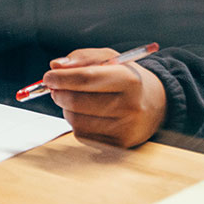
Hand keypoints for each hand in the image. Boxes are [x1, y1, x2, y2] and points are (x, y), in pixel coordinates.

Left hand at [43, 47, 167, 147]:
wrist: (156, 104)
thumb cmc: (126, 78)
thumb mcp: (110, 58)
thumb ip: (82, 58)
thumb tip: (55, 67)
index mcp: (128, 79)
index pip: (86, 78)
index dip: (62, 78)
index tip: (48, 77)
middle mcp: (129, 105)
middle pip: (77, 102)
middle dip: (59, 93)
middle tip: (55, 88)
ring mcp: (124, 128)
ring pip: (75, 120)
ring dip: (67, 108)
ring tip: (79, 100)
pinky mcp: (118, 144)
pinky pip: (82, 134)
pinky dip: (77, 122)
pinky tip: (90, 115)